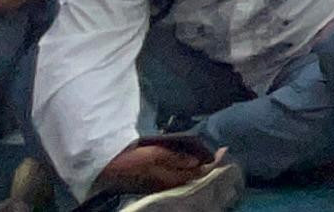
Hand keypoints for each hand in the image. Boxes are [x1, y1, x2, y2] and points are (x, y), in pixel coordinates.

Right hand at [97, 143, 220, 194]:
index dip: (213, 162)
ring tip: (207, 154)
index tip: (225, 150)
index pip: (199, 172)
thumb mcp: (155, 155)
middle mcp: (169, 184)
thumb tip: (198, 162)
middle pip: (194, 175)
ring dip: (196, 166)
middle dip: (207, 165)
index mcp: (172, 178)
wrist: (108, 168)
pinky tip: (186, 159)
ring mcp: (161, 183)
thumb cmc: (132, 160)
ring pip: (185, 175)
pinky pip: (175, 174)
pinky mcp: (154, 181)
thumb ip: (177, 158)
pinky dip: (185, 167)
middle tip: (220, 151)